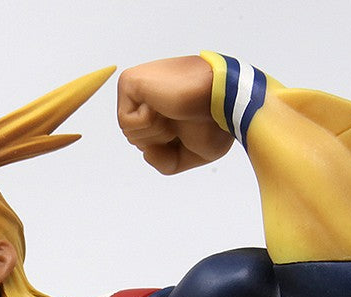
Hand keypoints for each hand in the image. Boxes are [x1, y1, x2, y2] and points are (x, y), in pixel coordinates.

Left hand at [117, 56, 233, 174]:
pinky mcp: (129, 81)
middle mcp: (149, 93)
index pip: (148, 141)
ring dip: (156, 132)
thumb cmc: (215, 123)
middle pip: (136, 139)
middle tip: (182, 119)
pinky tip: (163, 106)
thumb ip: (163, 161)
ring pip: (130, 132)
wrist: (225, 100)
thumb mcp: (188, 154)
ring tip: (174, 111)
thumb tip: (145, 152)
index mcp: (162, 104)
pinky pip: (125, 122)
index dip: (167, 147)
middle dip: (160, 141)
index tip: (190, 126)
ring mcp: (138, 85)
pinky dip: (147, 123)